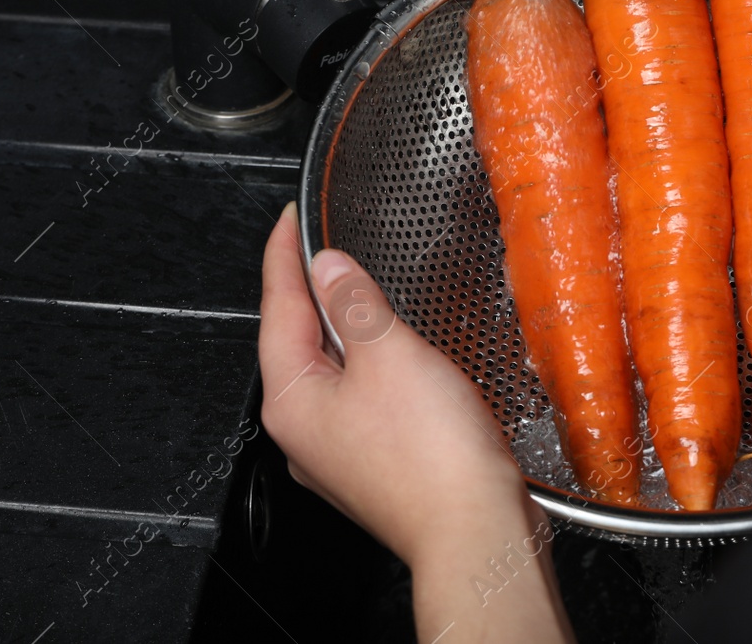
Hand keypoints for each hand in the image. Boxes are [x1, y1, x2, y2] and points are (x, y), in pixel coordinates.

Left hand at [258, 202, 574, 641]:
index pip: (277, 308)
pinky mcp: (377, 466)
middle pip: (298, 342)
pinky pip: (364, 400)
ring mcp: (339, 454)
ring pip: (334, 373)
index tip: (287, 219)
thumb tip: (326, 267)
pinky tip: (400, 356)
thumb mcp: (388, 353)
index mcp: (292, 400)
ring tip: (362, 289)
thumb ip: (353, 302)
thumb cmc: (431, 456)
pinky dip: (376, 367)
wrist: (475, 531)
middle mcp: (305, 432)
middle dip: (311, 292)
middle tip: (322, 245)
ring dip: (348, 330)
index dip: (282, 256)